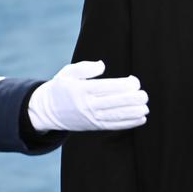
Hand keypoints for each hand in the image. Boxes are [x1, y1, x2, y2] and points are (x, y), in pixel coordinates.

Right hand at [28, 61, 148, 132]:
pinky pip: (113, 125)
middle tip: (144, 95)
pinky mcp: (94, 126)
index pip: (107, 87)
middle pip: (114, 103)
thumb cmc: (60, 88)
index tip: (135, 81)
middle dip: (132, 99)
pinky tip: (141, 118)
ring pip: (115, 116)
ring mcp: (91, 117)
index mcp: (81, 90)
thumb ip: (84, 68)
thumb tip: (101, 65)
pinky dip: (128, 123)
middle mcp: (87, 105)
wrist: (47, 111)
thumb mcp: (67, 73)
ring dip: (133, 113)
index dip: (124, 85)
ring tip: (145, 107)